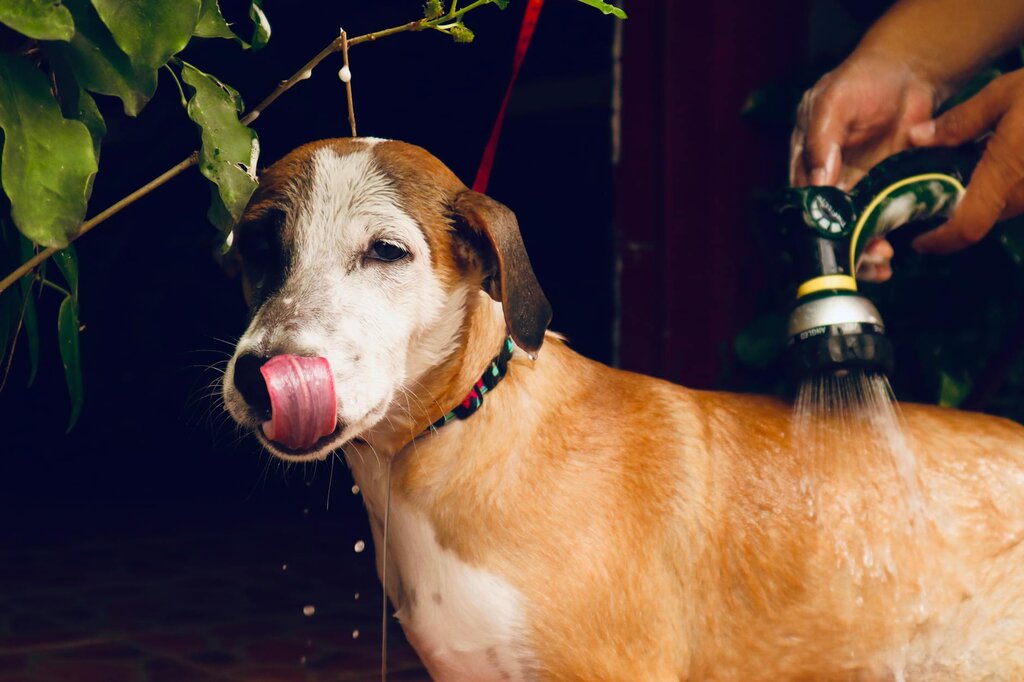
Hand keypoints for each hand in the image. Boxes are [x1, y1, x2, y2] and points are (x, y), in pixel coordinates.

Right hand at [791, 51, 937, 281]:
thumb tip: (818, 179)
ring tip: (881, 261)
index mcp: (804, 156)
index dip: (814, 220)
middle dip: (840, 245)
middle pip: (825, 220)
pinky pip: (877, 221)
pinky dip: (882, 240)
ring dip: (862, 250)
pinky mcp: (880, 189)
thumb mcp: (835, 100)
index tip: (831, 237)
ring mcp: (854, 186)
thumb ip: (823, 137)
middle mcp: (825, 177)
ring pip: (850, 228)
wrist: (909, 72)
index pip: (802, 196)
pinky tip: (891, 257)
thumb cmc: (864, 78)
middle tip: (863, 257)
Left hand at [909, 68, 1023, 252]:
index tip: (920, 241)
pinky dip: (1011, 184)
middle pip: (984, 216)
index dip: (941, 242)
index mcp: (1005, 174)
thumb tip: (917, 138)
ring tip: (971, 167)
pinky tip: (1010, 156)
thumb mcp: (1005, 93)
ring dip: (987, 195)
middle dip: (958, 210)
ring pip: (1008, 206)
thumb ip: (960, 122)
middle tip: (936, 191)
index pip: (967, 227)